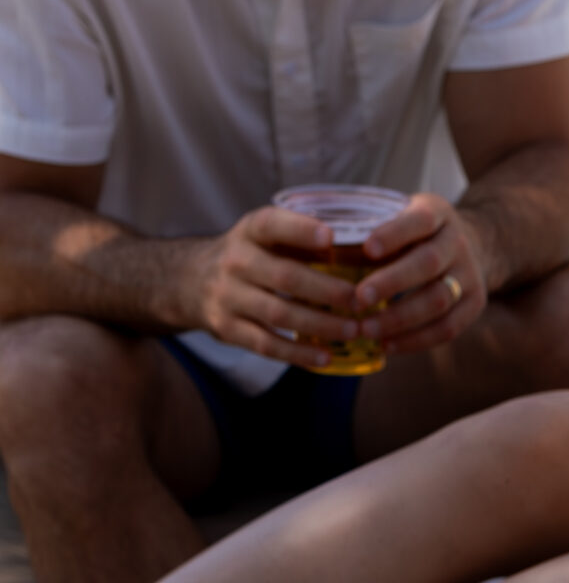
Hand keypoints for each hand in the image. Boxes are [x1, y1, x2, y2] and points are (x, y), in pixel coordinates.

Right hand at [189, 205, 366, 367]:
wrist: (188, 280)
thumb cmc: (249, 256)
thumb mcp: (265, 236)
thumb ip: (302, 240)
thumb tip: (364, 250)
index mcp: (250, 231)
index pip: (272, 224)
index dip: (301, 230)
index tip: (331, 238)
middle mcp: (235, 261)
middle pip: (285, 277)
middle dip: (327, 291)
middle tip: (362, 302)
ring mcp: (228, 296)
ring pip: (279, 314)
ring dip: (321, 325)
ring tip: (355, 330)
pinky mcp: (226, 328)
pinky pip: (266, 344)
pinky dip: (298, 354)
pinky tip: (326, 357)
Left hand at [348, 194, 488, 355]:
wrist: (472, 244)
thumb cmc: (414, 232)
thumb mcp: (399, 214)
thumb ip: (367, 227)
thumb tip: (313, 251)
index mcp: (436, 213)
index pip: (419, 220)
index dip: (395, 234)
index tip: (366, 248)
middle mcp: (458, 242)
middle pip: (428, 263)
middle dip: (392, 283)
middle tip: (358, 299)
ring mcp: (471, 275)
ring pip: (440, 300)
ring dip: (400, 318)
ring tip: (366, 329)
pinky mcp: (475, 303)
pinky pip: (448, 328)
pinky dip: (416, 340)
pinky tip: (387, 345)